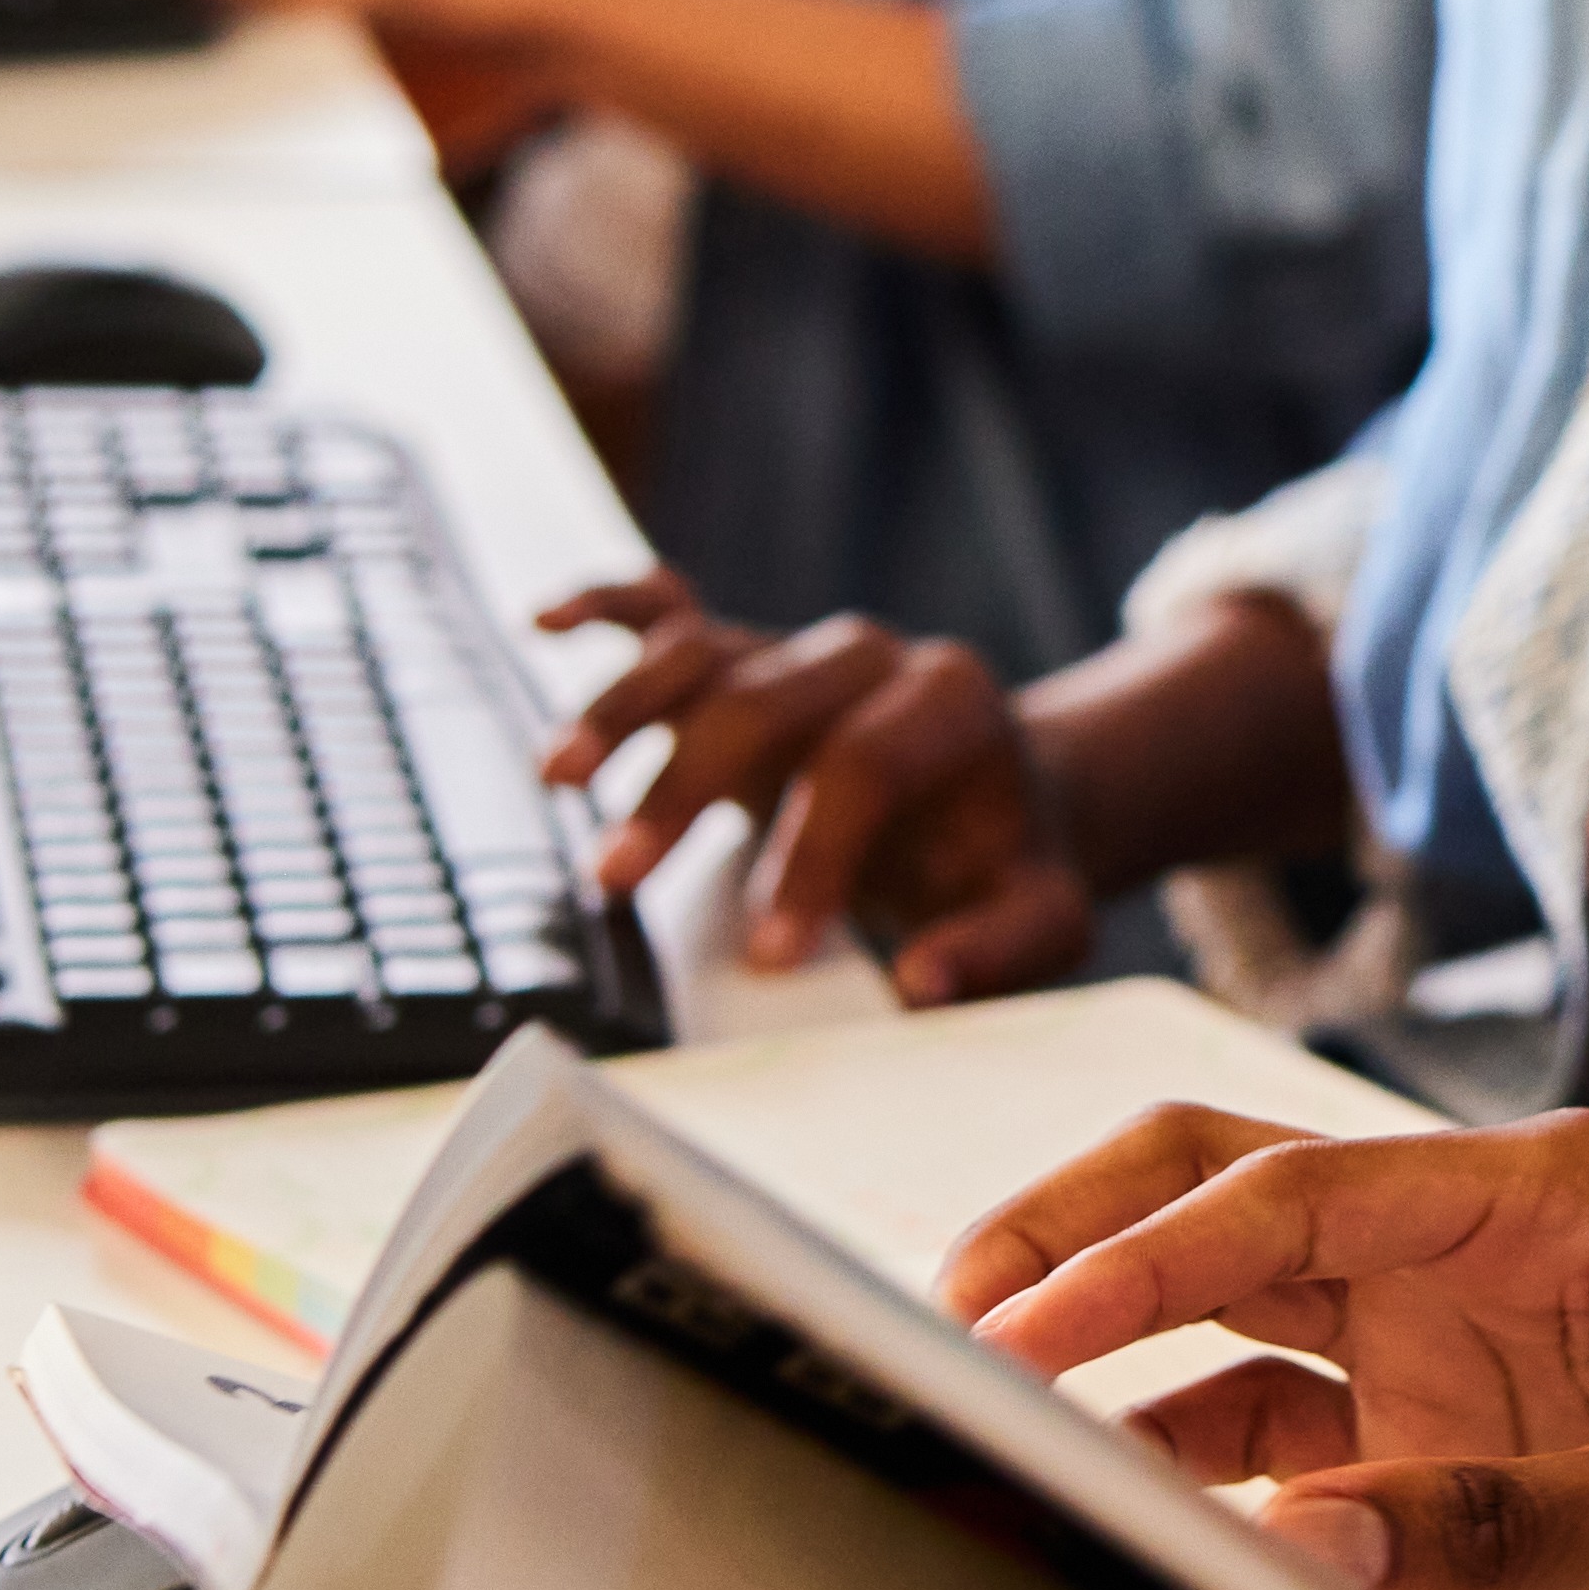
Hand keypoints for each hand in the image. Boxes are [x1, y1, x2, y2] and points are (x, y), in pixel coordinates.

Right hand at [522, 570, 1084, 1000]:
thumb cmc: (1006, 866)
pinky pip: (670, 608)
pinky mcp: (743, 657)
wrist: (1000, 800)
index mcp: (952, 702)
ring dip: (622, 710)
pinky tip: (545, 621)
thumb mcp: (1043, 916)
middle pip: (761, 703)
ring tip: (558, 780)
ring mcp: (798, 650)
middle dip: (682, 789)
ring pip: (700, 653)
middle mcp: (871, 656)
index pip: (863, 762)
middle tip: (614, 880)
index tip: (766, 952)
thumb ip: (998, 949)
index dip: (809, 855)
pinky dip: (610, 607)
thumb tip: (922, 982)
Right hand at [944, 1112, 1588, 1589]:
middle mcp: (1489, 1260)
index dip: (1137, 1251)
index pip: (1293, 1190)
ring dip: (1122, 1380)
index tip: (1012, 1326)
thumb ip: (1516, 1525)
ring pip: (1235, 1344)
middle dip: (1084, 1245)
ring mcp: (1466, 1370)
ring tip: (997, 1432)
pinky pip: (1288, 1460)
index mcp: (1559, 1199)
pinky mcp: (1466, 1478)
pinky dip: (1195, 1482)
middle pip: (1232, 1211)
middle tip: (946, 1308)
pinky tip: (1118, 1511)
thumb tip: (1316, 1531)